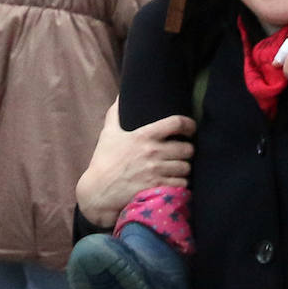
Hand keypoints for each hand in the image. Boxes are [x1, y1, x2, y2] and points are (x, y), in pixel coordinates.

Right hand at [76, 99, 195, 226]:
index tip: (191, 129)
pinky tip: (174, 182)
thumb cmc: (104, 161)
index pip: (176, 123)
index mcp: (144, 135)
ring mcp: (156, 171)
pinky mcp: (156, 188)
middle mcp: (153, 152)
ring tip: (178, 169)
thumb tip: (119, 95)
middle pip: (187, 148)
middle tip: (182, 153)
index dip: (189, 125)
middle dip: (187, 151)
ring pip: (186, 168)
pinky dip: (181, 184)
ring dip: (184, 168)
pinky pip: (181, 185)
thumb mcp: (108, 134)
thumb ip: (115, 114)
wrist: (97, 193)